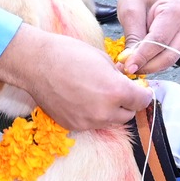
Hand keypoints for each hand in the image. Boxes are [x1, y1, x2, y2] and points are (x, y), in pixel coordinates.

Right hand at [0, 28, 151, 130]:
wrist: (36, 64)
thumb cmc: (69, 54)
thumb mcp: (103, 59)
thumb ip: (118, 77)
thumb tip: (126, 84)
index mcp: (116, 92)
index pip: (142, 101)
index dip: (143, 93)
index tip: (141, 90)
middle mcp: (104, 111)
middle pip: (128, 114)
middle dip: (127, 103)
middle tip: (119, 91)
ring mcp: (88, 121)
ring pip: (110, 121)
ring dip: (110, 111)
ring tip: (98, 94)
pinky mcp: (74, 126)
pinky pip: (91, 124)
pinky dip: (92, 115)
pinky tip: (82, 99)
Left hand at [116, 0, 179, 75]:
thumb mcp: (130, 11)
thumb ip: (133, 37)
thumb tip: (131, 63)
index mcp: (177, 9)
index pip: (160, 41)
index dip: (143, 57)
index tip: (126, 67)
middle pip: (170, 54)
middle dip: (148, 65)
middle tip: (127, 69)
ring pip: (171, 58)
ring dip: (151, 65)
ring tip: (131, 65)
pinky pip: (170, 55)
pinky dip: (155, 61)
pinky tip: (140, 61)